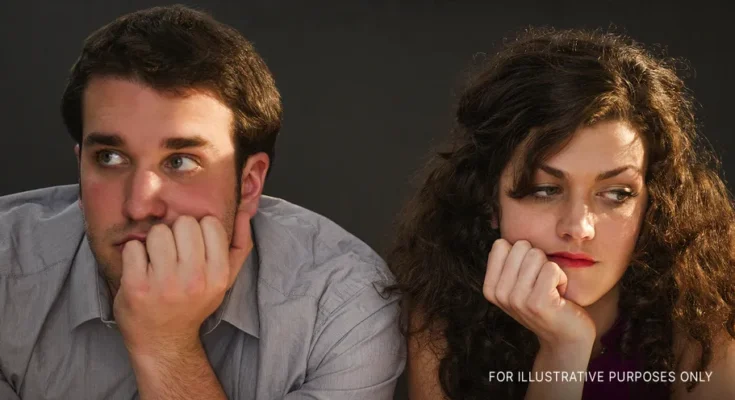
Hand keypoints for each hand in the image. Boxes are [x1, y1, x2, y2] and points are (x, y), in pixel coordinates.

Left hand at [113, 207, 251, 356]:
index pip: (210, 223)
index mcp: (218, 276)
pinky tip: (140, 269)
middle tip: (173, 254)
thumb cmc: (193, 304)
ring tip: (156, 261)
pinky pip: (133, 247)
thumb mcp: (224, 279)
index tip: (193, 247)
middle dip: (176, 233)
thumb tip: (245, 212)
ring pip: (158, 232)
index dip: (199, 230)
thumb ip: (240, 246)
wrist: (163, 341)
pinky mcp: (136, 287)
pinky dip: (133, 254)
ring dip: (154, 242)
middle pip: (184, 223)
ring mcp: (164, 284)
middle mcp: (194, 280)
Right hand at [482, 239, 594, 348]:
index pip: (501, 244)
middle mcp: (499, 295)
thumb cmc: (546, 302)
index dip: (521, 254)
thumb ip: (508, 262)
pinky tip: (559, 296)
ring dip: (551, 270)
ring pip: (537, 255)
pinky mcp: (538, 303)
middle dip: (538, 260)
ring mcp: (517, 300)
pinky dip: (562, 278)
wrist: (565, 337)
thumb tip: (501, 225)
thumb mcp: (518, 284)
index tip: (528, 276)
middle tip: (542, 284)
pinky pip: (552, 268)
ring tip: (550, 290)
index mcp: (490, 288)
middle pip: (521, 246)